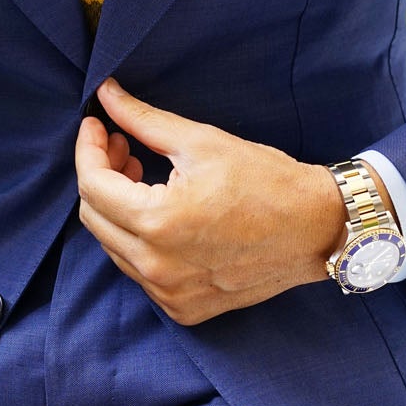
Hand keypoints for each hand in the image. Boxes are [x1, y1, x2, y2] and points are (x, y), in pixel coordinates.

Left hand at [74, 79, 347, 324]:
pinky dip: (142, 242)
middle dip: (101, 176)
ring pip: (115, 248)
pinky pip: (141, 273)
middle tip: (125, 147)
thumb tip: (105, 96)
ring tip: (147, 177)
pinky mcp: (184, 309)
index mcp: (158, 223)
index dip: (88, 149)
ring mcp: (170, 294)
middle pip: (94, 218)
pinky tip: (167, 216)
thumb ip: (143, 120)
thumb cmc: (267, 182)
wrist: (317, 229)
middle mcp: (157, 268)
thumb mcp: (202, 142)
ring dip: (120, 210)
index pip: (92, 185)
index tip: (97, 126)